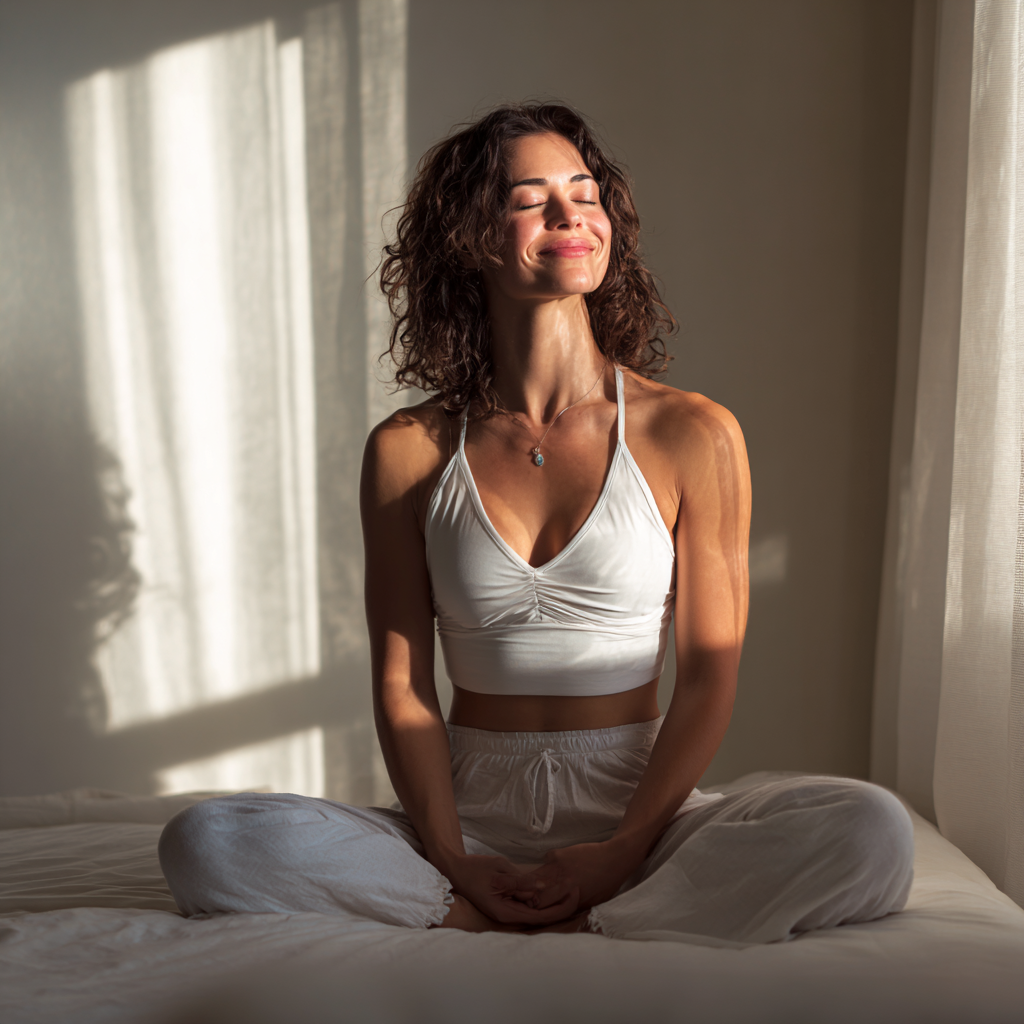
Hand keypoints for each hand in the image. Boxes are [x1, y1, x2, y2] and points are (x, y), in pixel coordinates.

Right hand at [440, 852, 579, 925]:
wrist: (456, 869)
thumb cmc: (475, 869)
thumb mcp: (498, 870)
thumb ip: (519, 881)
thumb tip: (541, 887)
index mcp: (506, 912)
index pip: (541, 917)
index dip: (560, 907)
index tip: (574, 891)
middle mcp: (509, 916)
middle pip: (542, 916)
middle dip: (562, 904)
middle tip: (578, 887)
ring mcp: (509, 910)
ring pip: (537, 910)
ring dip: (554, 899)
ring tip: (570, 883)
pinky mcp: (508, 902)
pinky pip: (529, 903)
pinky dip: (542, 896)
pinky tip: (553, 885)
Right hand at [512, 838, 642, 911]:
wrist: (614, 858)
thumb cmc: (605, 884)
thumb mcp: (589, 903)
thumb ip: (571, 908)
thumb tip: (555, 912)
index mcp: (568, 898)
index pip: (541, 907)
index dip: (534, 909)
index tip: (533, 908)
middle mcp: (560, 883)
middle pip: (533, 892)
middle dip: (529, 896)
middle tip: (529, 897)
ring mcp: (556, 866)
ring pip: (535, 876)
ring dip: (535, 881)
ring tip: (538, 884)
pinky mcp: (557, 854)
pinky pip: (545, 862)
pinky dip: (548, 866)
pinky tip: (557, 867)